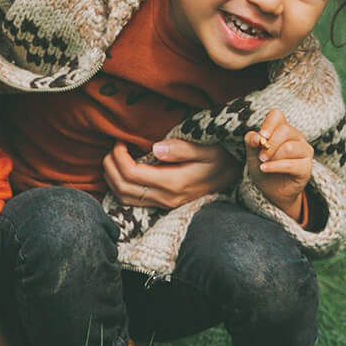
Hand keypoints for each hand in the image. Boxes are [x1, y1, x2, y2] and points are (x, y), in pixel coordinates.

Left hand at [102, 139, 240, 210]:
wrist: (234, 177)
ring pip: (125, 198)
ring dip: (112, 178)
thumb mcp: (206, 149)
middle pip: (123, 188)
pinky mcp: (164, 204)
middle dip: (110, 167)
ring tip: (114, 159)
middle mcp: (166, 197)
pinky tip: (123, 172)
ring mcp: (165, 203)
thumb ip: (181, 149)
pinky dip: (120, 187)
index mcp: (173, 182)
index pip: (132, 175)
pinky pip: (133, 201)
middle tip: (113, 149)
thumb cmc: (220, 158)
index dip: (119, 158)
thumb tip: (155, 148)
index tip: (120, 141)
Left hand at [244, 110, 314, 220]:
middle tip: (260, 156)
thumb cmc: (263, 166)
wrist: (271, 190)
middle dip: (270, 144)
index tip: (261, 137)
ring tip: (263, 163)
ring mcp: (304, 151)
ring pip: (290, 147)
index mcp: (282, 128)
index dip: (268, 124)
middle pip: (285, 130)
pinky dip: (276, 167)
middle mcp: (296, 137)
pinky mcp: (307, 167)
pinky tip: (265, 169)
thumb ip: (251, 142)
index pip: (277, 115)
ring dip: (273, 156)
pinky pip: (292, 164)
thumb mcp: (252, 153)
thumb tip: (256, 137)